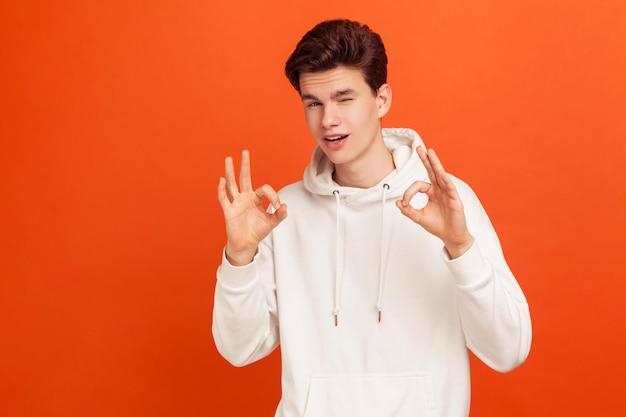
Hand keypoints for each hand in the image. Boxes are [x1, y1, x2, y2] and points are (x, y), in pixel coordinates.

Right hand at [217, 150, 287, 264]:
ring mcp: (236, 203)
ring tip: (228, 159)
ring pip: (232, 184)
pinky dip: (221, 189)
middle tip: (245, 152)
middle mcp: (245, 197)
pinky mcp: (228, 210)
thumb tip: (284, 206)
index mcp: (256, 198)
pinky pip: (224, 198)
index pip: (264, 189)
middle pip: (244, 178)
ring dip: (230, 172)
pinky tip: (222, 180)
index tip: (277, 206)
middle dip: (245, 165)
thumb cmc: (258, 231)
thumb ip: (279, 215)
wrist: (246, 244)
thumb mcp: (272, 223)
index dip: (272, 195)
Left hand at [396, 146, 473, 258]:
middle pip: (431, 171)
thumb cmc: (437, 226)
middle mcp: (439, 190)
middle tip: (419, 148)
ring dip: (435, 163)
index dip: (409, 192)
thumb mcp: (419, 218)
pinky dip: (445, 179)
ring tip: (430, 152)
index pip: (418, 185)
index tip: (405, 203)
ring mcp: (447, 193)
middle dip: (425, 160)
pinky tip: (441, 172)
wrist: (451, 236)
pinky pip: (449, 187)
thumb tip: (398, 203)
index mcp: (431, 193)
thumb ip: (408, 211)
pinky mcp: (455, 198)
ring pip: (440, 175)